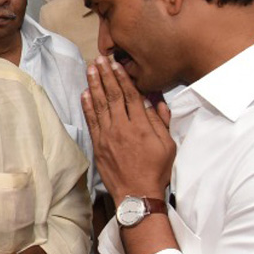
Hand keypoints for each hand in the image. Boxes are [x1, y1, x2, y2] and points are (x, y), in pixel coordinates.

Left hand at [82, 57, 174, 202]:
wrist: (136, 194)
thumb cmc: (156, 170)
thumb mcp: (168, 145)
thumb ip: (161, 122)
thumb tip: (155, 101)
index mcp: (141, 126)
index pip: (130, 95)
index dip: (123, 78)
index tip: (117, 64)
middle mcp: (122, 128)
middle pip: (113, 96)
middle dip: (105, 76)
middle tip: (100, 60)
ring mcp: (107, 136)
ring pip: (100, 105)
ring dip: (94, 85)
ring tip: (90, 70)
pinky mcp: (98, 145)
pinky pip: (91, 121)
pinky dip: (87, 106)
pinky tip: (85, 93)